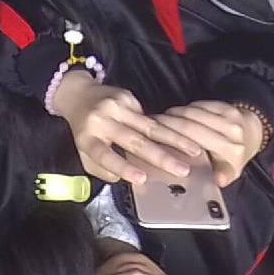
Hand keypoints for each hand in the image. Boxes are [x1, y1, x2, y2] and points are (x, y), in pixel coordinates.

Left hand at [51, 72, 201, 183]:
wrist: (79, 94)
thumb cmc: (84, 131)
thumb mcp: (84, 153)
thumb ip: (101, 169)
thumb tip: (124, 179)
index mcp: (88, 138)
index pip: (105, 155)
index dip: (124, 167)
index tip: (142, 179)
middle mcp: (102, 121)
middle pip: (135, 141)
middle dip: (161, 157)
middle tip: (182, 170)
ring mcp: (116, 107)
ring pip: (150, 126)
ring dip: (175, 139)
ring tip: (195, 151)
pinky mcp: (127, 97)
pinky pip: (150, 116)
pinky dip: (167, 127)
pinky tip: (184, 134)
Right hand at [151, 101, 263, 186]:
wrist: (252, 135)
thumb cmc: (234, 158)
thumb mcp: (229, 173)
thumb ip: (221, 176)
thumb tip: (217, 181)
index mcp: (232, 151)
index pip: (196, 142)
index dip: (174, 138)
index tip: (156, 139)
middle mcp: (232, 132)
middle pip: (191, 125)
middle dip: (167, 124)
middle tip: (150, 127)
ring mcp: (229, 116)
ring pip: (193, 112)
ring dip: (172, 115)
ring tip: (157, 120)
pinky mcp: (225, 106)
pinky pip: (199, 105)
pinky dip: (184, 109)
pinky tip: (172, 114)